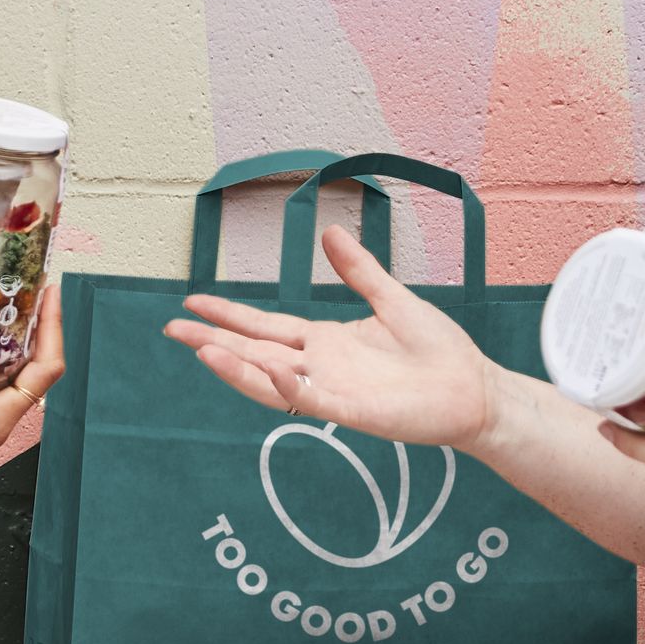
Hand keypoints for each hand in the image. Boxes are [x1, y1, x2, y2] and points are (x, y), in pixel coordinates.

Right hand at [165, 225, 502, 450]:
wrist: (473, 388)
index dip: (228, 315)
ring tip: (202, 350)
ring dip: (237, 368)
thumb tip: (329, 232)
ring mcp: (333, 391)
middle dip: (213, 342)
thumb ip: (358, 270)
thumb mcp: (391, 299)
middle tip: (171, 329)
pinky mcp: (354, 411)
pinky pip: (312, 401)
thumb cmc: (437, 350)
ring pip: (271, 381)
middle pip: (254, 353)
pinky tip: (271, 368)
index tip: (192, 302)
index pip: (264, 327)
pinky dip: (289, 387)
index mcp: (324, 342)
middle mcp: (319, 367)